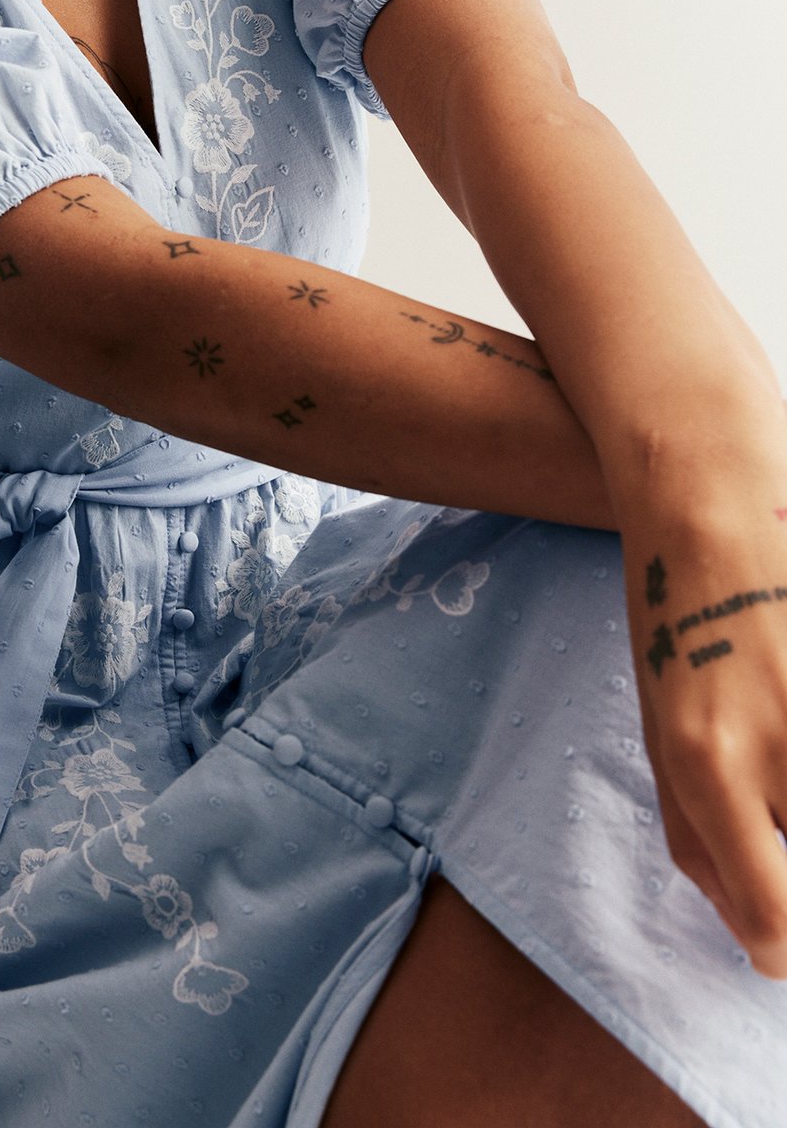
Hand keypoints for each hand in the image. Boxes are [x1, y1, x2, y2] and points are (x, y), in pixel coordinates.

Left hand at [617, 431, 786, 976]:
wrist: (710, 492)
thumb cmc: (677, 614)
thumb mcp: (660, 728)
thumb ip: (702, 838)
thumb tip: (761, 942)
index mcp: (708, 765)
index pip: (781, 924)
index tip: (786, 937)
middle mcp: (778, 742)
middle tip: (768, 809)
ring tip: (771, 729)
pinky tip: (784, 701)